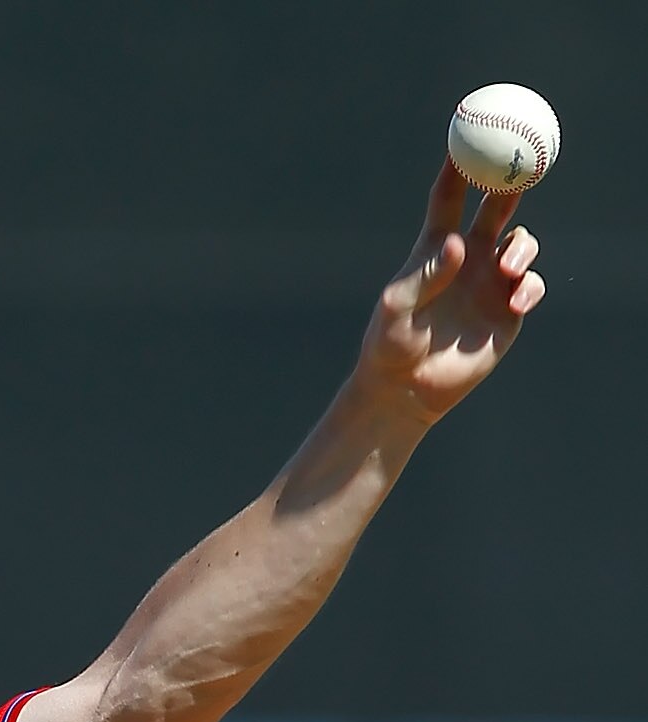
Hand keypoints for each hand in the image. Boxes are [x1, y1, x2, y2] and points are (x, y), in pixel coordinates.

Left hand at [357, 158, 545, 424]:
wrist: (405, 391)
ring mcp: (491, 284)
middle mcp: (469, 258)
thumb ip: (425, 274)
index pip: (450, 195)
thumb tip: (457, 244)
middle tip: (524, 167)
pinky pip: (530, 287)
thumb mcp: (397, 309)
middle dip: (512, 183)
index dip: (461, 164)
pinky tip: (516, 300)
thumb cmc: (390, 345)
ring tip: (507, 270)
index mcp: (437, 247)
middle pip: (498, 207)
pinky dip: (529, 287)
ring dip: (523, 248)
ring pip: (523, 244)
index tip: (470, 131)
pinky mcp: (507, 314)